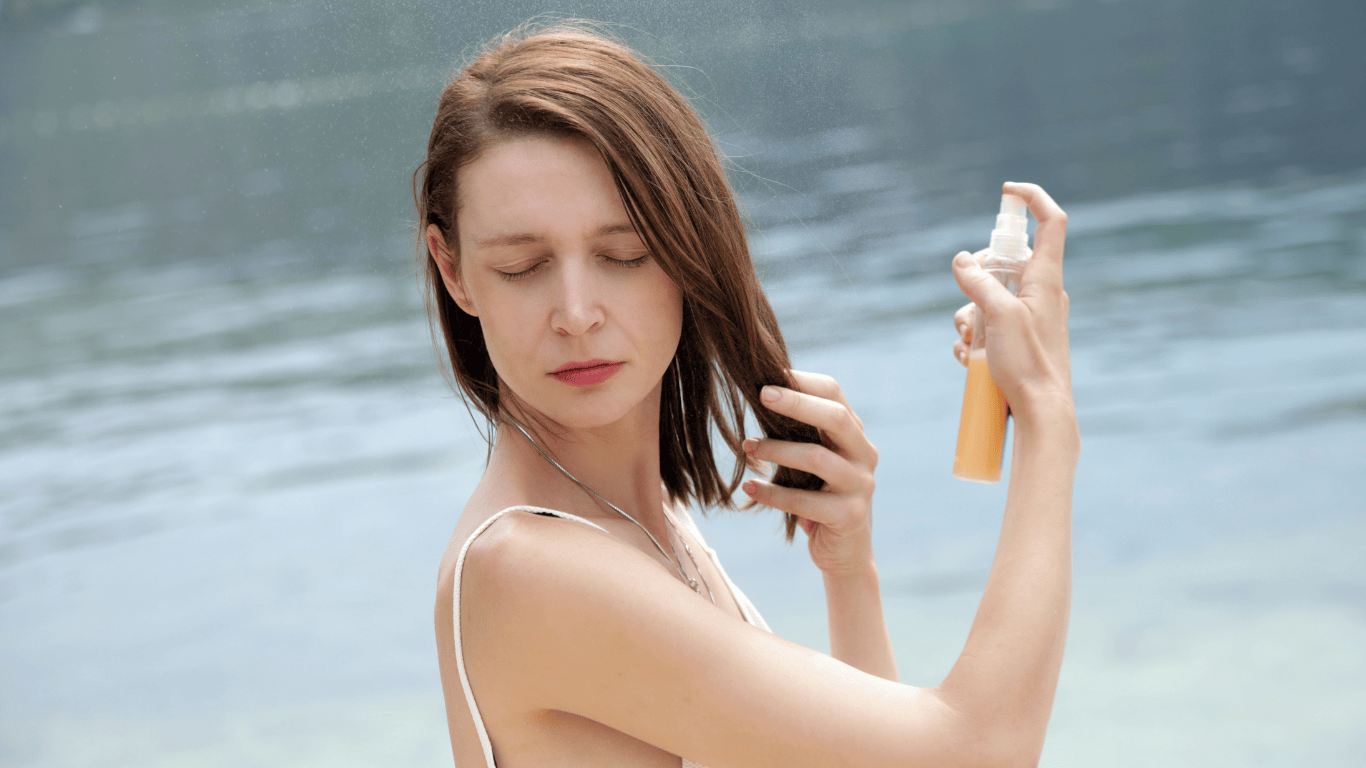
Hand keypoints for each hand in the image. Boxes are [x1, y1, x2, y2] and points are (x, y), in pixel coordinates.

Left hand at [741, 370, 878, 576]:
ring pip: (818, 458)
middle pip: (836, 418)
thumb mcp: (813, 460)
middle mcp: (865, 455)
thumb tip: (758, 394)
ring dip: (778, 450)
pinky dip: (773, 493)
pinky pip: (805, 501)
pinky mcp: (849, 516)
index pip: (835, 395)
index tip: (768, 375)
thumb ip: (798, 433)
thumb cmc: (819, 496)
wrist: (844, 552)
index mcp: (855, 435)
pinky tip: (750, 486)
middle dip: (797, 403)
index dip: (803, 383)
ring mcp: (862, 486)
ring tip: (748, 447)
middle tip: (761, 394)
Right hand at [951, 182, 1073, 422]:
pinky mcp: (1019, 340)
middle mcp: (1042, 293)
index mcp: (1046, 278)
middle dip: (976, 276)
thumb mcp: (998, 316)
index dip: (1032, 199)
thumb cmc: (1029, 363)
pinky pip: (990, 325)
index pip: (1050, 222)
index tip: (1006, 193)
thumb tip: (961, 260)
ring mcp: (1031, 317)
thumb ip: (979, 283)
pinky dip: (973, 336)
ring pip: (991, 297)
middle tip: (966, 295)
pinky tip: (967, 356)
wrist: (1042, 411)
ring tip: (965, 338)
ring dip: (968, 314)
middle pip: (1005, 263)